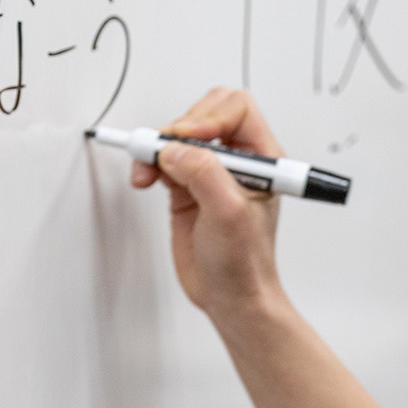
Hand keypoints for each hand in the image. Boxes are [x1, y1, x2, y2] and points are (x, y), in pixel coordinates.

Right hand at [128, 87, 287, 318]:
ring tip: (145, 170)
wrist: (230, 297)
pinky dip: (149, 163)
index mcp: (264, 158)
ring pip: (179, 137)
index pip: (237, 110)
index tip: (186, 138)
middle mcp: (238, 160)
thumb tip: (174, 148)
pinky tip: (143, 178)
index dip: (209, 116)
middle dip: (179, 128)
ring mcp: (211, 173)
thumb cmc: (245, 262)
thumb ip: (203, 173)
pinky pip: (164, 160)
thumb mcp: (229, 214)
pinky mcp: (187, 188)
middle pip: (205, 114)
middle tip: (162, 150)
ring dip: (158, 146)